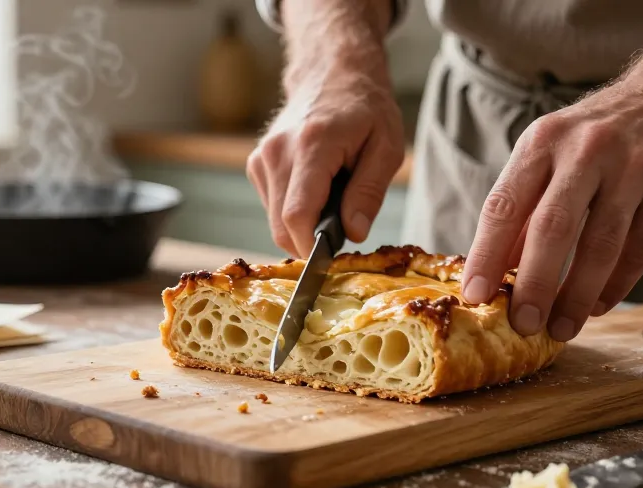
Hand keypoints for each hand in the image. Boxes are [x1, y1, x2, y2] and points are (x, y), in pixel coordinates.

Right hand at [247, 69, 403, 257]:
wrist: (332, 73)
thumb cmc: (365, 108)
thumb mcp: (386, 147)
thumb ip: (369, 192)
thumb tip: (354, 232)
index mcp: (312, 145)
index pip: (297, 215)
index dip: (311, 248)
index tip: (331, 259)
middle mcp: (277, 152)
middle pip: (280, 226)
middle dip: (310, 241)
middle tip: (342, 229)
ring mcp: (261, 158)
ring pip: (274, 220)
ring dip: (302, 225)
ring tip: (331, 200)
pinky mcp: (256, 164)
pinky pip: (271, 206)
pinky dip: (293, 211)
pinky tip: (315, 191)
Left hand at [461, 82, 642, 340]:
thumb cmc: (593, 137)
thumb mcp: (548, 154)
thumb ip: (522, 208)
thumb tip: (495, 270)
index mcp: (541, 142)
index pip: (504, 206)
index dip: (486, 255)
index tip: (475, 296)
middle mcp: (584, 150)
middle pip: (552, 228)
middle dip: (534, 284)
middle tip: (522, 324)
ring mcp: (632, 167)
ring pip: (600, 244)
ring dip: (577, 295)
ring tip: (562, 328)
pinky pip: (640, 247)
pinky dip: (617, 283)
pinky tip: (597, 305)